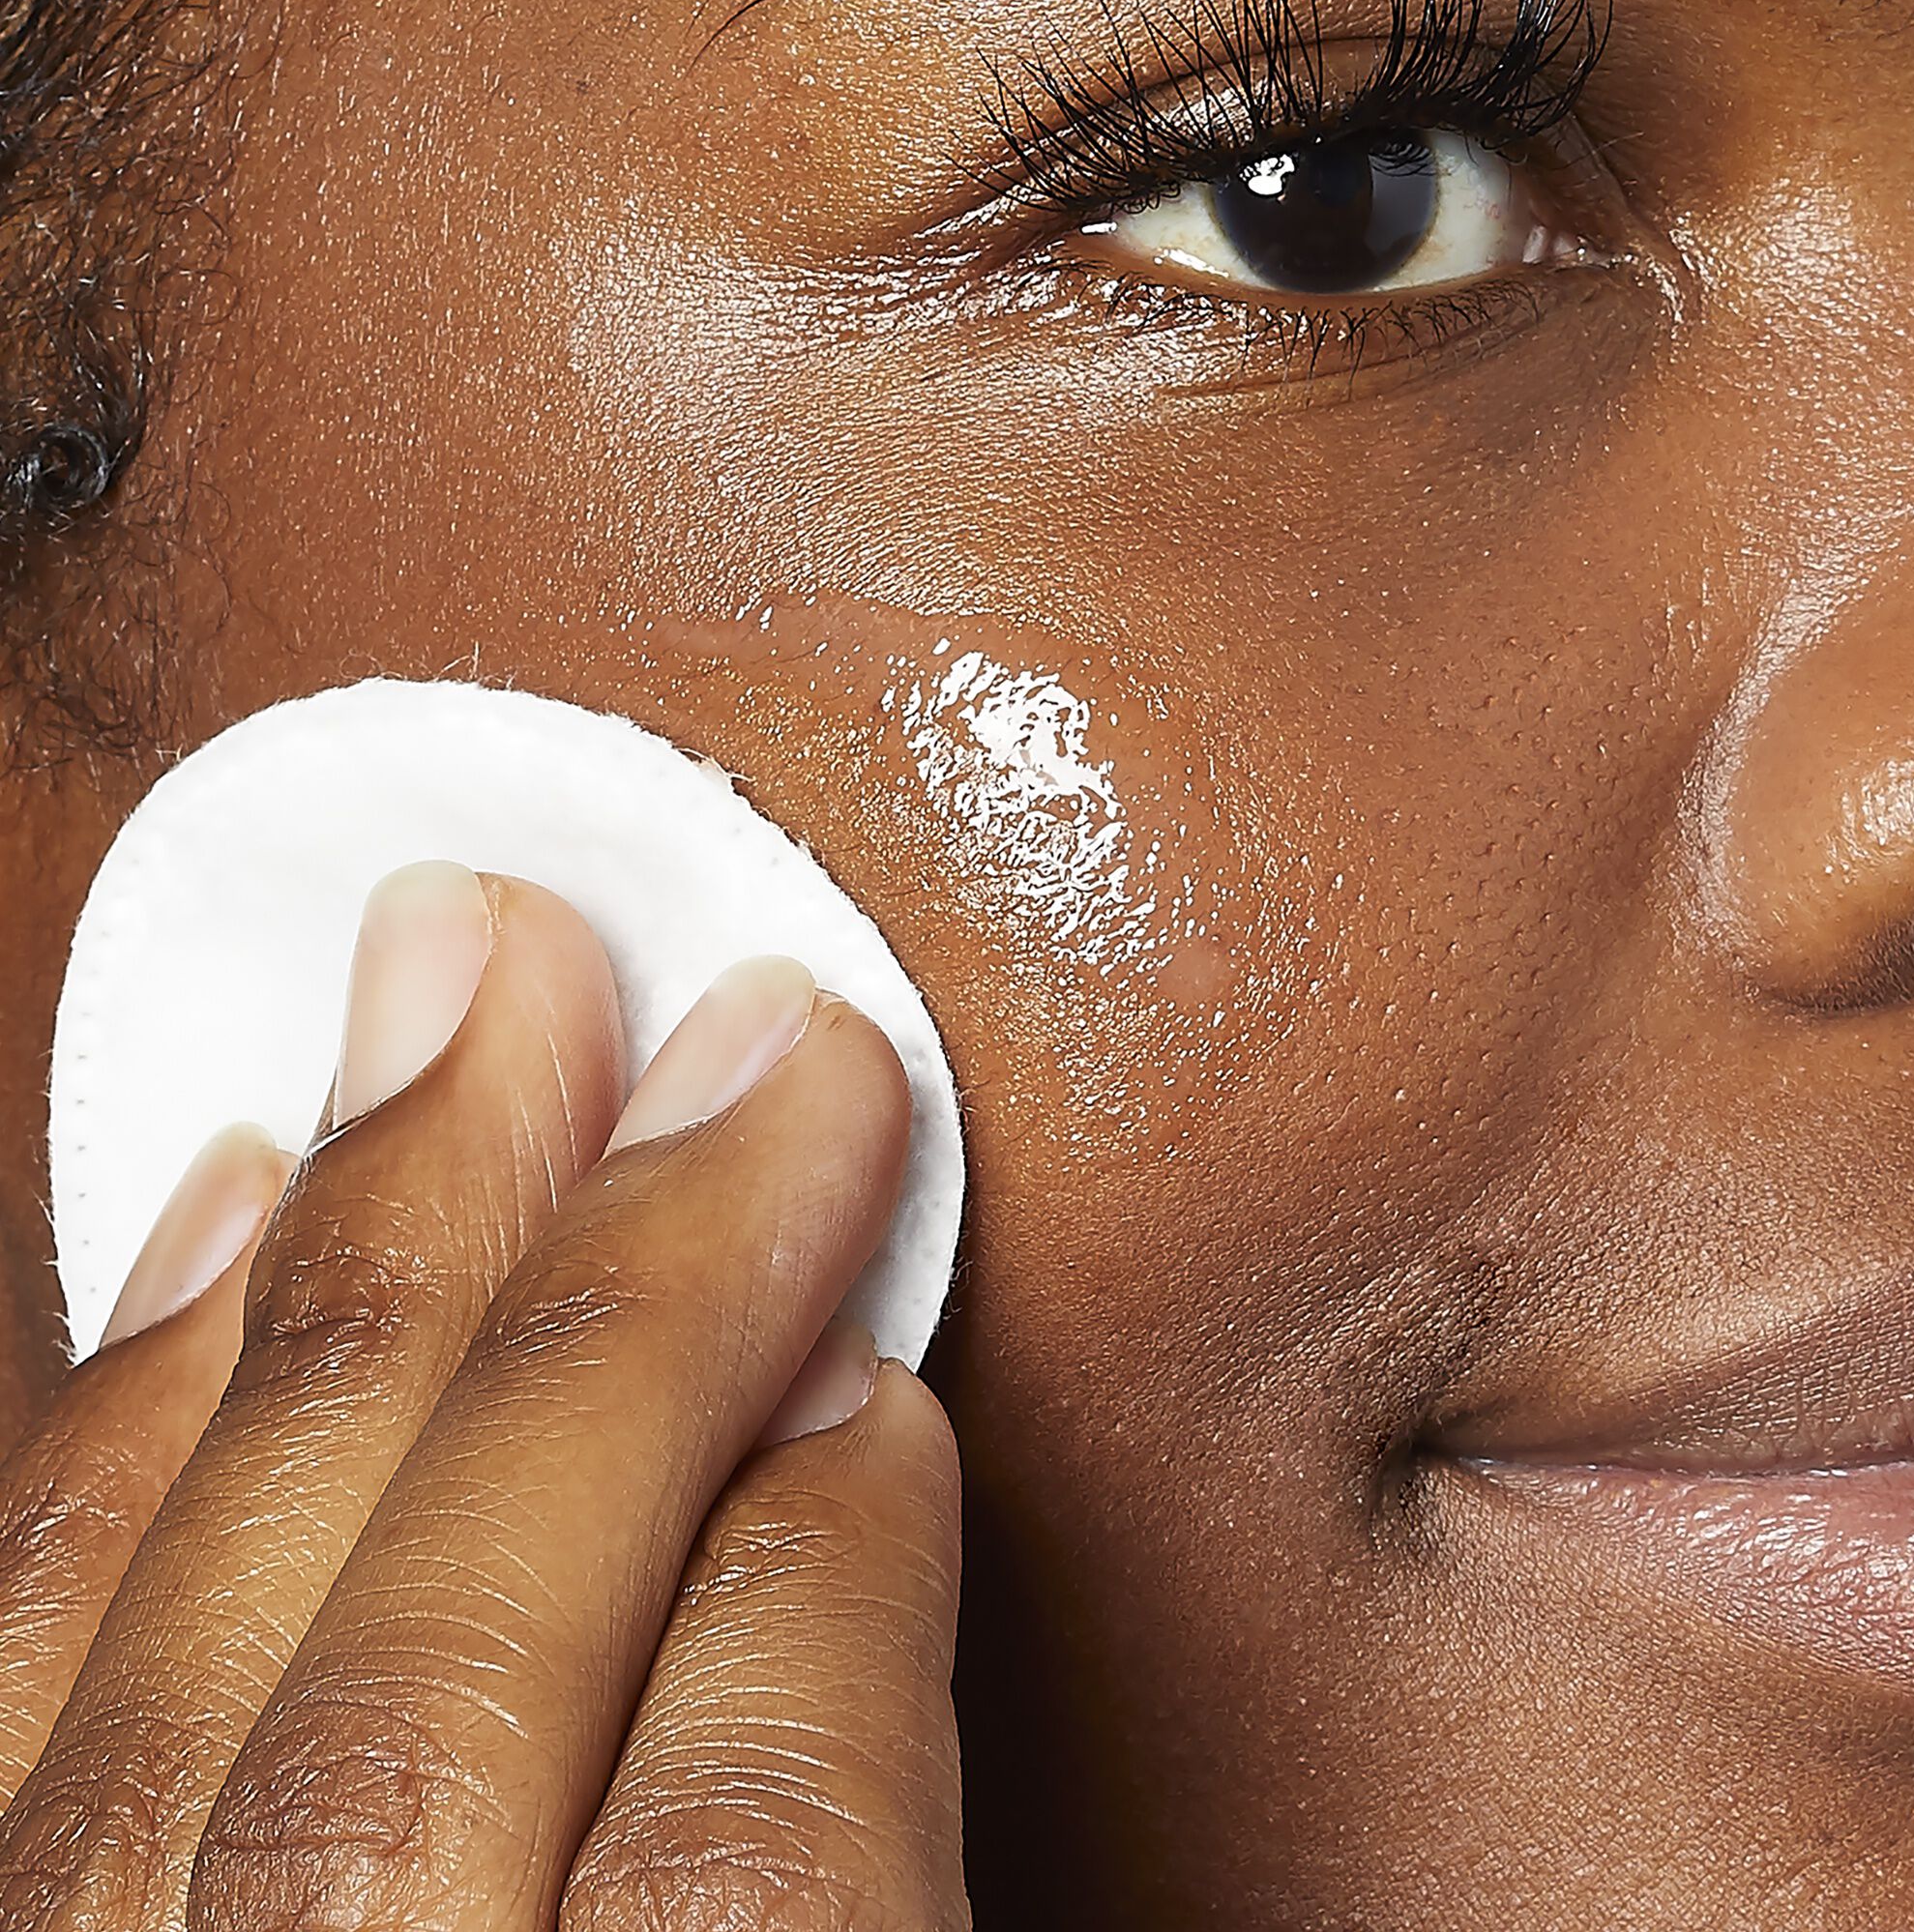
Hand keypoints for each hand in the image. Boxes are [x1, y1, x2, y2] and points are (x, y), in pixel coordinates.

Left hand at [0, 866, 965, 1927]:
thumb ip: (890, 1851)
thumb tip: (853, 1449)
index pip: (741, 1868)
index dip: (832, 1560)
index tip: (882, 1362)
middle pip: (441, 1699)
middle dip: (621, 1306)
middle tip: (754, 1037)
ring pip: (174, 1668)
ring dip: (362, 1272)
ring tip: (463, 982)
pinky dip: (111, 1430)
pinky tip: (222, 1211)